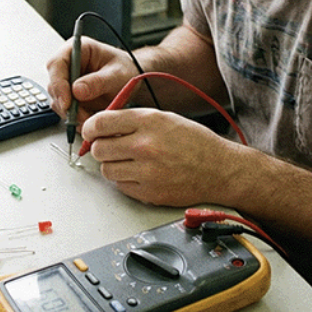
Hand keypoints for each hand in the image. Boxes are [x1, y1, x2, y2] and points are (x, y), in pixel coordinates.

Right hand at [46, 36, 140, 128]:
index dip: (58, 84)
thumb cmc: (126, 69)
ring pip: (57, 99)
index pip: (57, 63)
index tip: (67, 102)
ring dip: (70, 113)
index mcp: (77, 49)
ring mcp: (67, 81)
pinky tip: (88, 119)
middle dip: (65, 103)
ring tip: (90, 118)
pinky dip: (75, 117)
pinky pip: (65, 109)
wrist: (131, 81)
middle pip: (54, 84)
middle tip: (80, 116)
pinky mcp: (69, 96)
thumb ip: (98, 81)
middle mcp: (68, 64)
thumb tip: (77, 90)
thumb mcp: (117, 74)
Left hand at [82, 108, 247, 206]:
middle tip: (111, 148)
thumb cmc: (195, 143)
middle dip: (102, 148)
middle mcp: (145, 146)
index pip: (101, 123)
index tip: (92, 131)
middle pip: (99, 149)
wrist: (219, 169)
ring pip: (106, 170)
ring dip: (113, 166)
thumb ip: (133, 120)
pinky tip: (140, 174)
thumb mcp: (164, 118)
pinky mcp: (148, 192)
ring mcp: (146, 172)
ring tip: (129, 162)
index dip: (91, 128)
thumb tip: (102, 126)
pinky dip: (125, 181)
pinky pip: (120, 186)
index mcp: (148, 122)